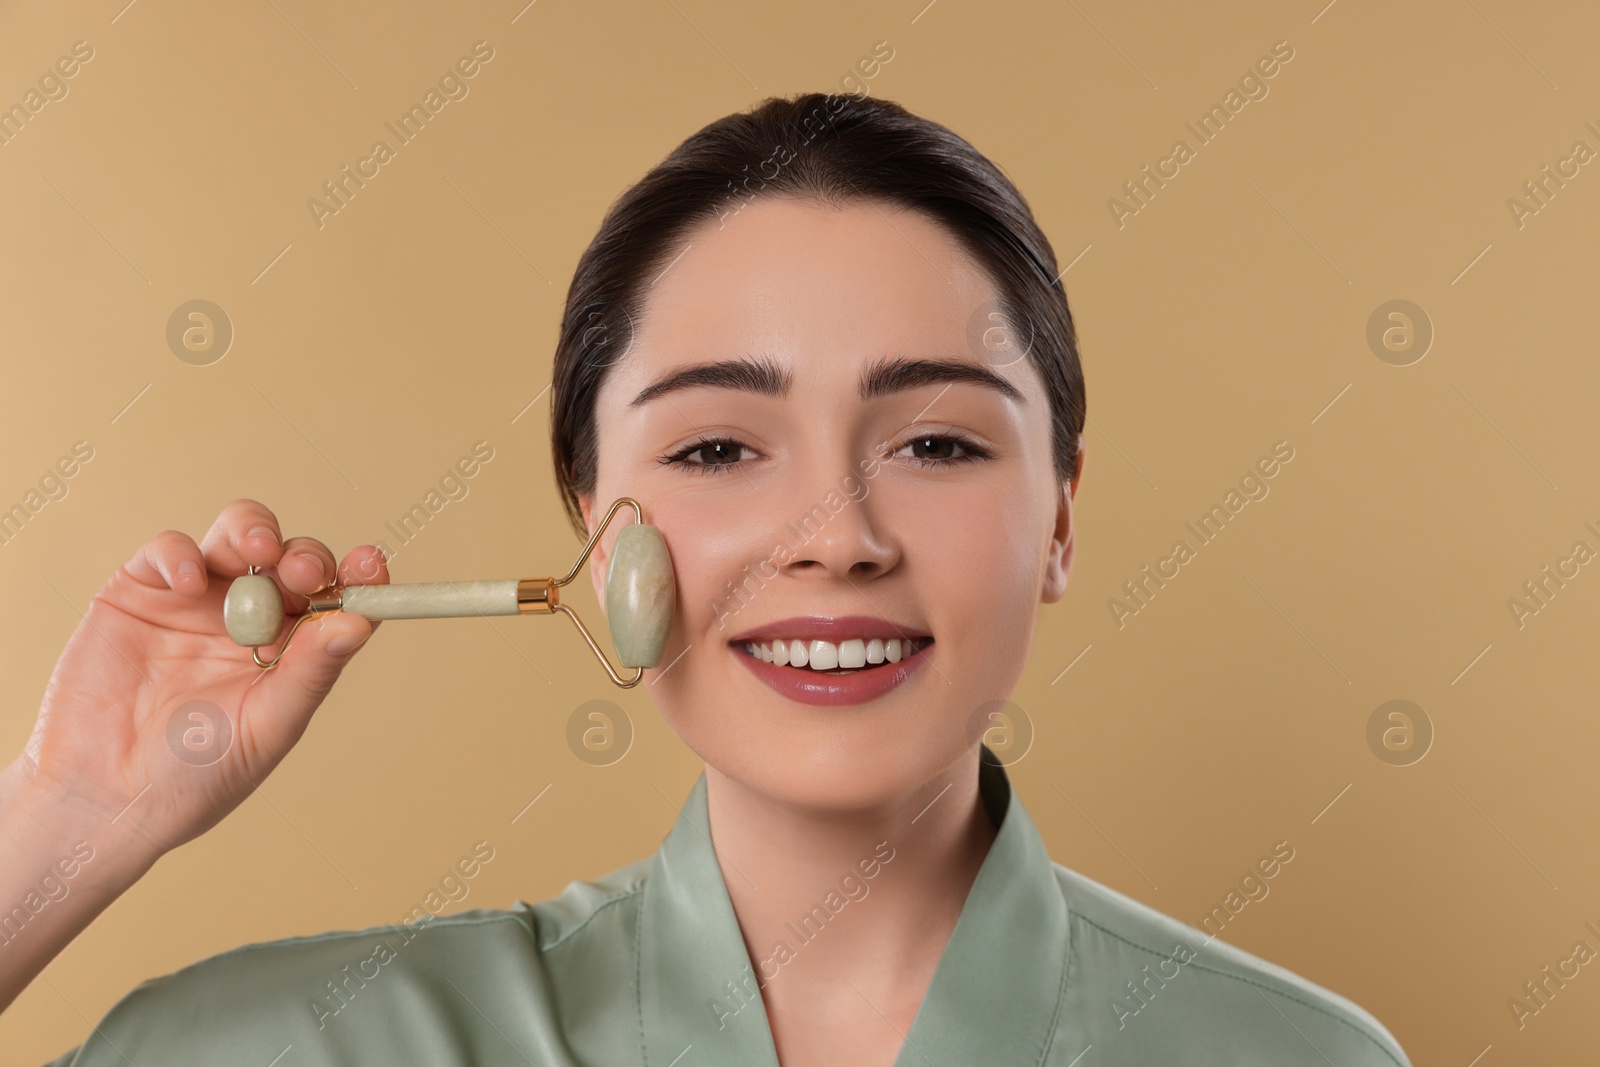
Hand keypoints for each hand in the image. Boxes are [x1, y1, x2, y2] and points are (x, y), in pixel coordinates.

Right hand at [5, 498, 386, 863]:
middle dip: (305, 556)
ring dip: (254, 532)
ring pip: (239, 536)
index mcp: (294, 649)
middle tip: (302, 571)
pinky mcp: (143, 589)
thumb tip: (360, 623)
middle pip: (294, 559)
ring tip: (259, 553)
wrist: (100, 794)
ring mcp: (199, 598)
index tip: (370, 566)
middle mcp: (254, 617)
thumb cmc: (194, 774)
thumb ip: (311, 672)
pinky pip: (169, 549)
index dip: (358, 576)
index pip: (338, 598)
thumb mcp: (266, 725)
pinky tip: (186, 582)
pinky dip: (181, 553)